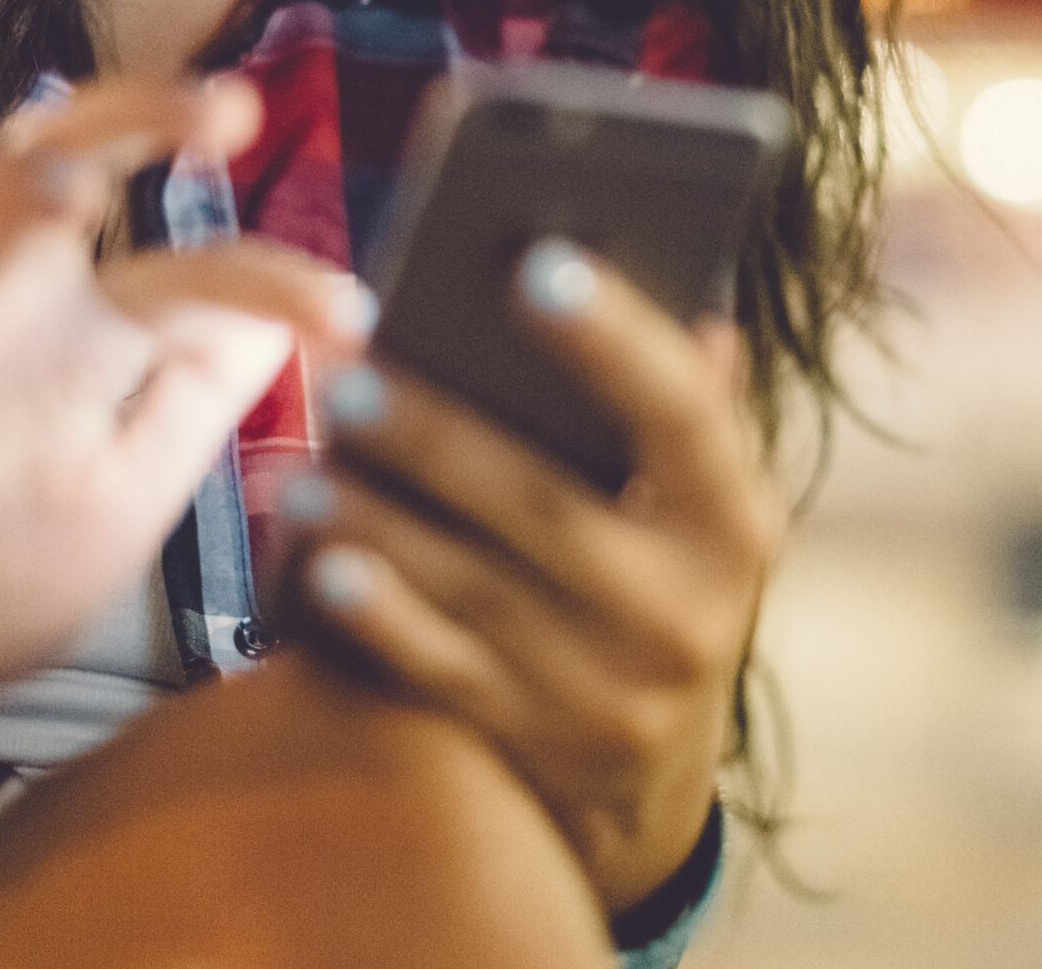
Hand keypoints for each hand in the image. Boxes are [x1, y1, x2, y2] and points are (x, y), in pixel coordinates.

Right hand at [0, 76, 374, 764]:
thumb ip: (202, 394)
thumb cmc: (19, 560)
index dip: (267, 274)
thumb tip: (286, 315)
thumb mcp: (141, 483)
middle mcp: (6, 302)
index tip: (350, 318)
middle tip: (227, 109)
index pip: (186, 264)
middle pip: (52, 154)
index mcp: (91, 324)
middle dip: (133, 111)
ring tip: (65, 193)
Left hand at [286, 241, 782, 913]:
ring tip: (307, 464)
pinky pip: (442, 671)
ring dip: (381, 522)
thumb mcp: (703, 503)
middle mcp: (686, 611)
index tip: (535, 263)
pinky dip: (380, 616)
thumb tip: (698, 316)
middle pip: (546, 507)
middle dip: (439, 437)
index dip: (615, 339)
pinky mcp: (535, 742)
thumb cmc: (664, 579)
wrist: (653, 779)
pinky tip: (320, 564)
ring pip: (477, 589)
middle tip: (350, 374)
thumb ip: (691, 407)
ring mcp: (610, 690)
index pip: (682, 414)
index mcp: (735, 522)